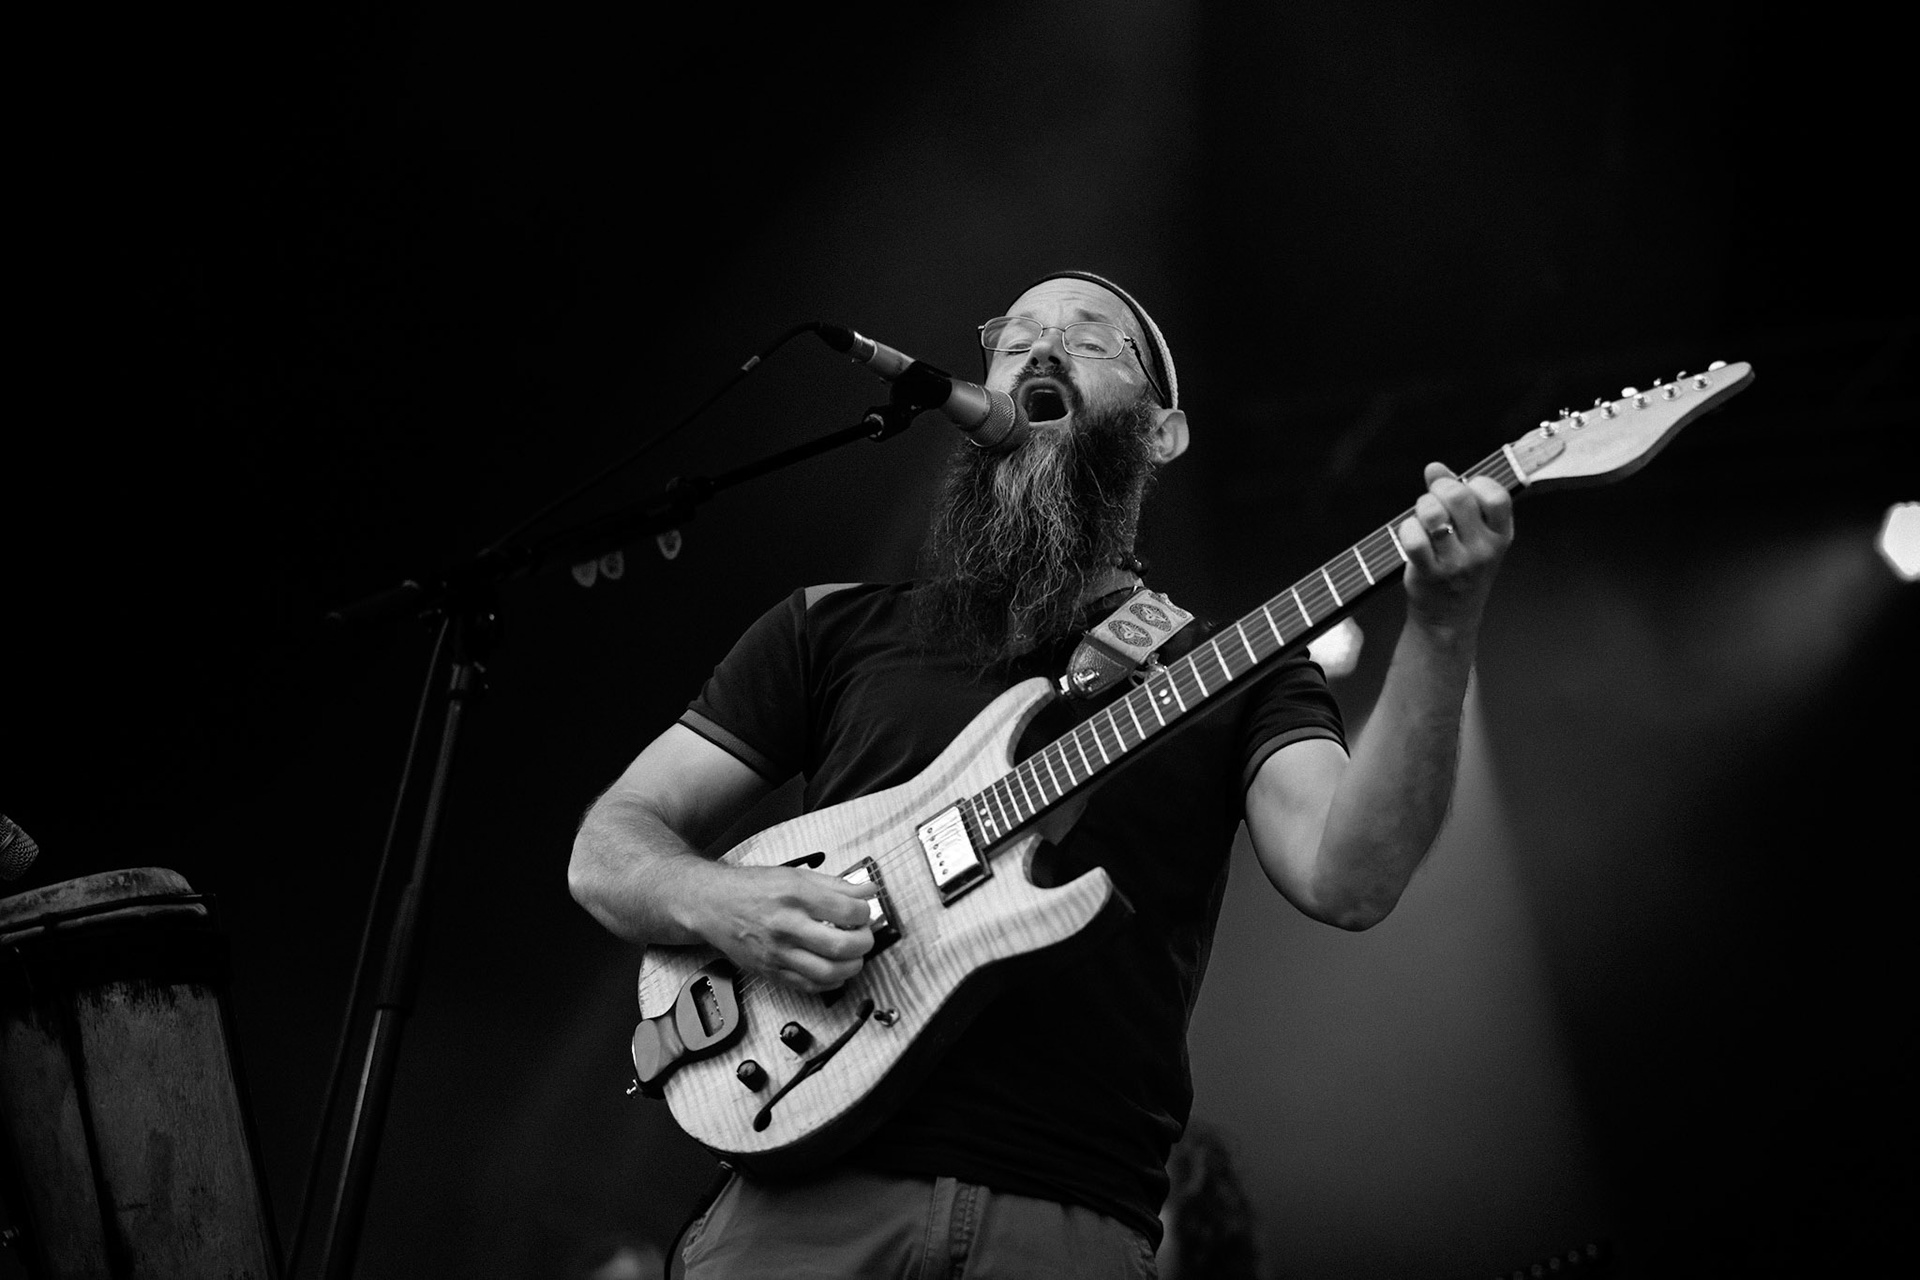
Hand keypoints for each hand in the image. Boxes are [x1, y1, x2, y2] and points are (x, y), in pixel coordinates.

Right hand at [693, 864, 877, 993]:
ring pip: (829, 973)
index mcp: (794, 896)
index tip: (862, 913)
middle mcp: (786, 926)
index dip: (865, 914)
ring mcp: (777, 953)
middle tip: (863, 936)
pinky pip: (810, 986)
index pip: (847, 912)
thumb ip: (835, 885)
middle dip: (864, 943)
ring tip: (853, 955)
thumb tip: (868, 890)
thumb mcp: (795, 875)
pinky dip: (831, 982)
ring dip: (852, 966)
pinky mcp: (771, 972)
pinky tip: (835, 970)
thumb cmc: (753, 888)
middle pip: (841, 946)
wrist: (712, 905)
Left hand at [1396, 462, 1512, 633]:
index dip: (1476, 483)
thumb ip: (1459, 495)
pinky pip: (1414, 539)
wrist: (1450, 615)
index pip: (1496, 495)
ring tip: (1422, 517)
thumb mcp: (1473, 532)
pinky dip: (1406, 529)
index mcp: (1501, 534)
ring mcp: (1458, 562)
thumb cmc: (1462, 566)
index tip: (1466, 490)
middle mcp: (1483, 548)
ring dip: (1422, 507)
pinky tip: (1411, 533)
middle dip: (1440, 488)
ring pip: (1433, 514)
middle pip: (1459, 497)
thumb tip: (1434, 468)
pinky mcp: (1430, 573)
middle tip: (1434, 498)